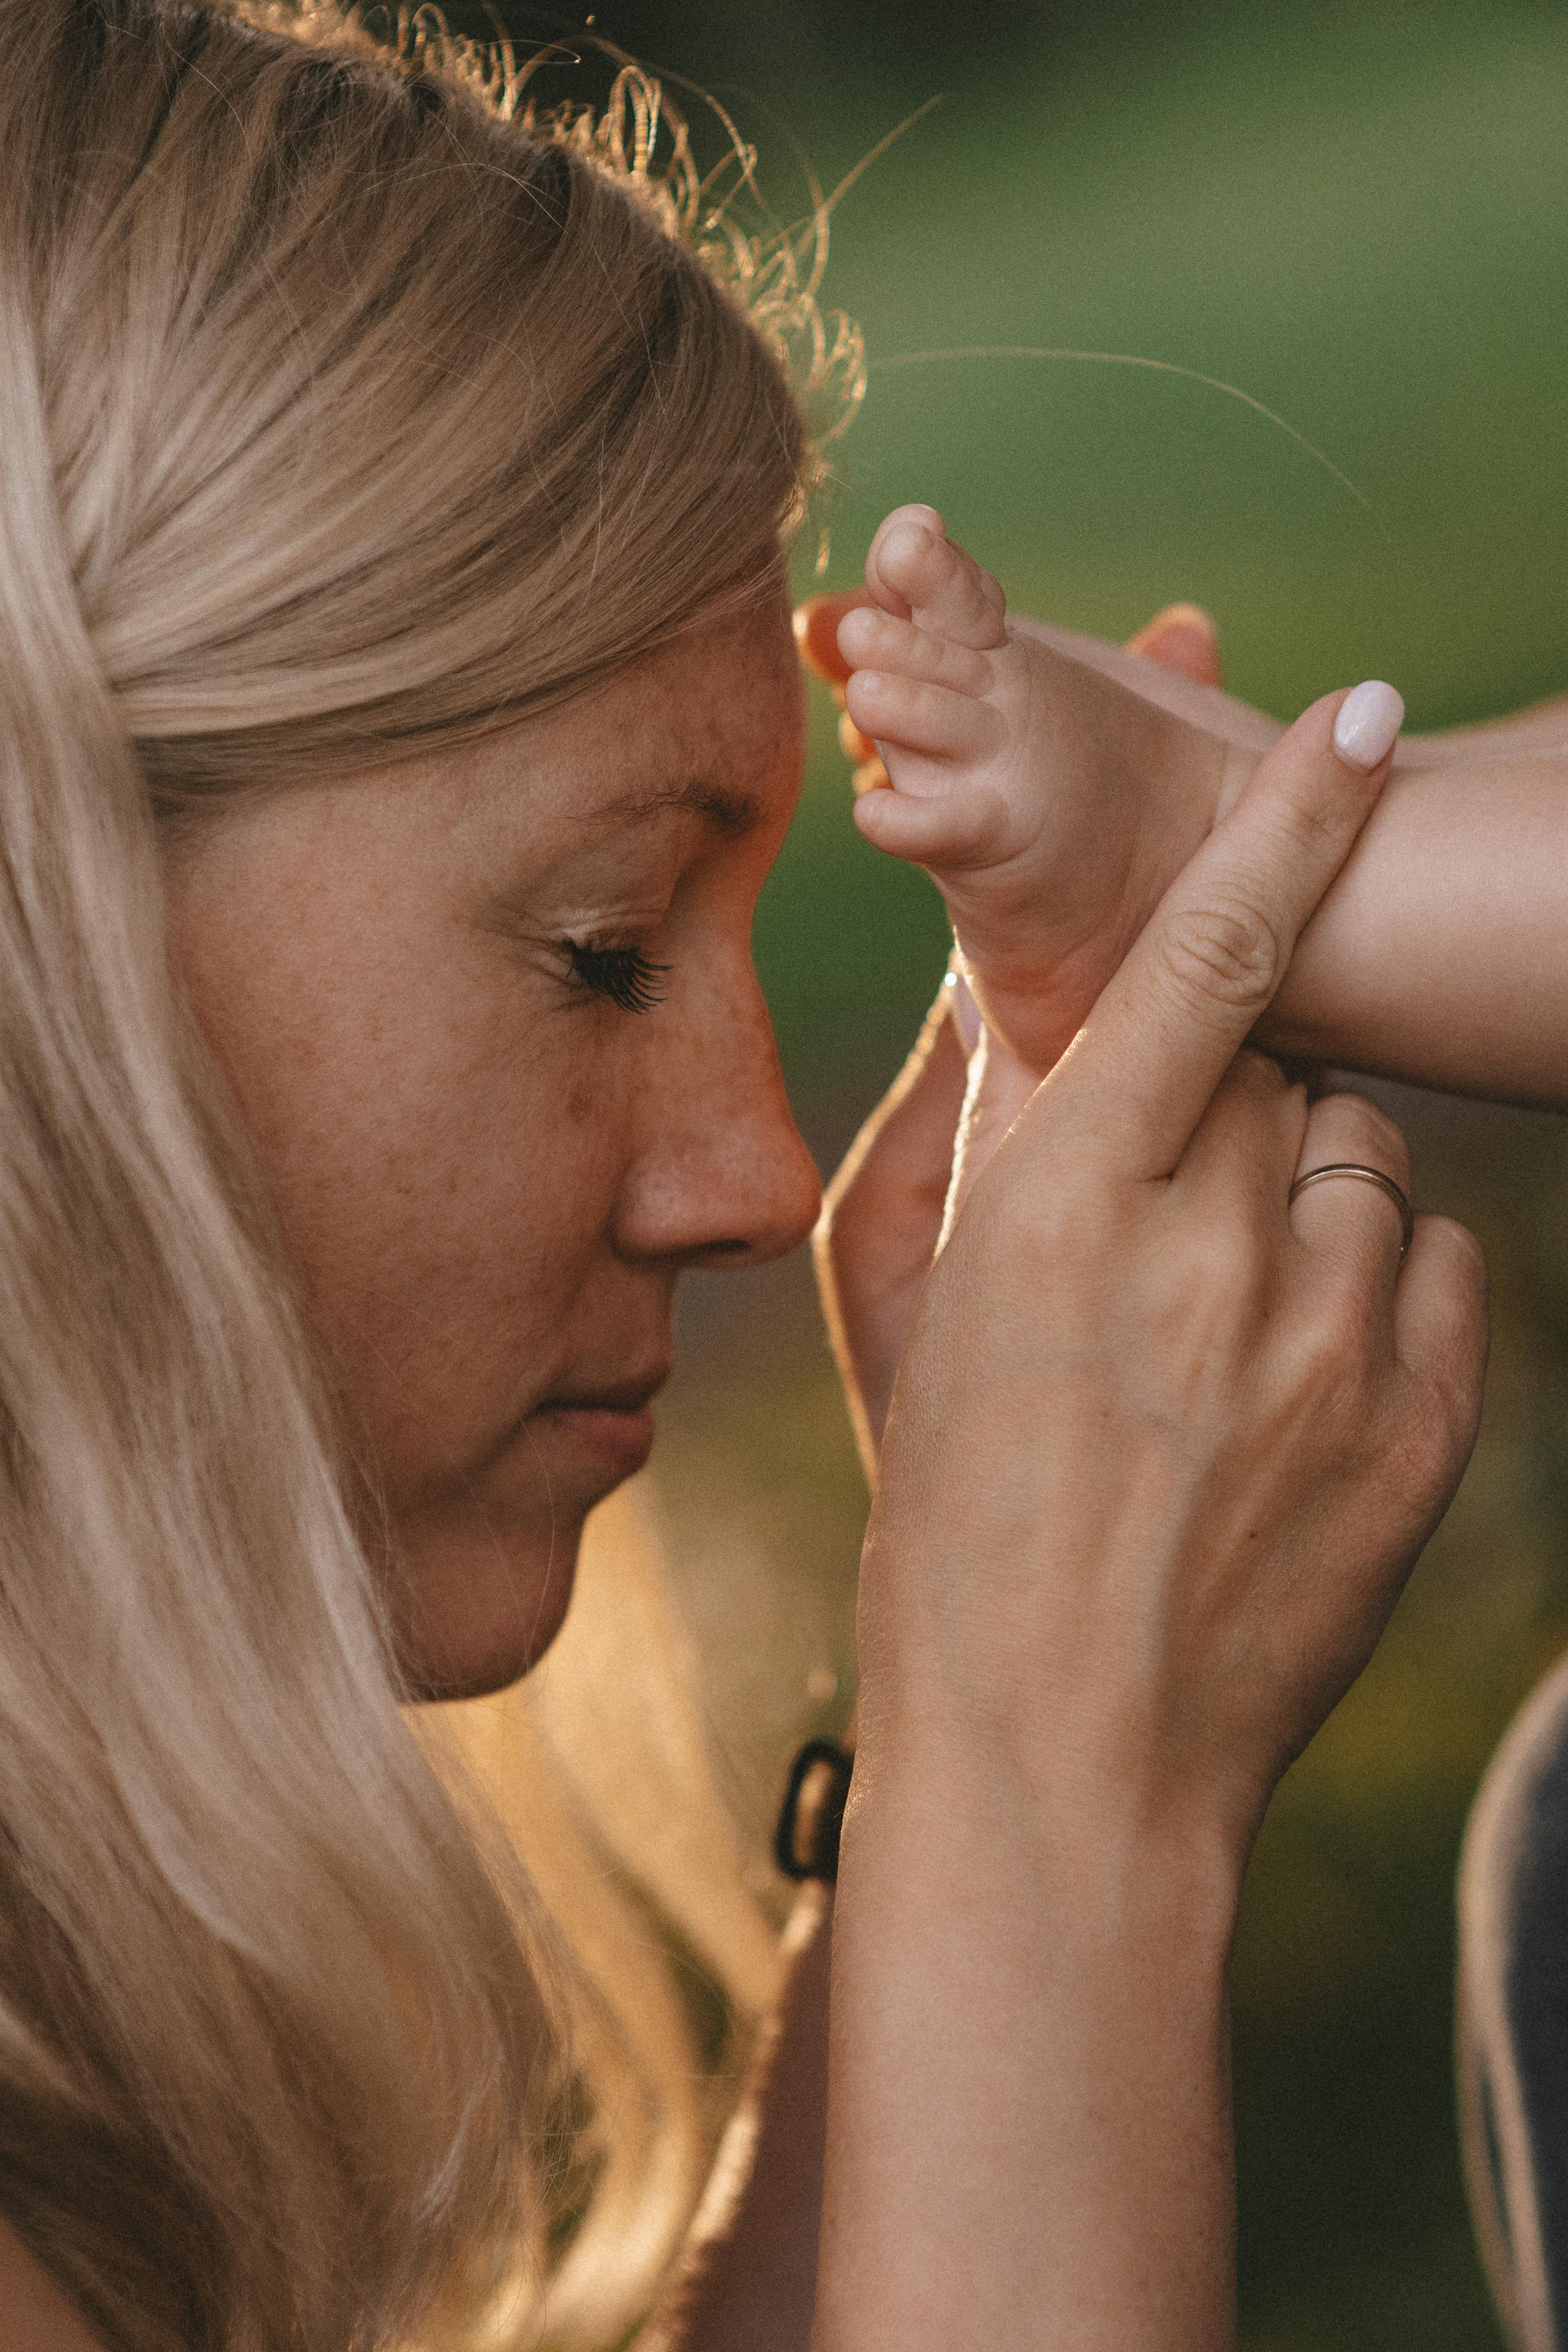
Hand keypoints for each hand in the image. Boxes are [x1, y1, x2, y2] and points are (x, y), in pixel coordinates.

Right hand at [817, 682, 1487, 2351]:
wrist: (1063, 1770)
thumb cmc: (945, 1531)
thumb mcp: (901, 1317)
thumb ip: (965, 1133)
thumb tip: (1023, 1005)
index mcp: (1062, 1202)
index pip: (1205, 956)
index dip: (1286, 819)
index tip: (1356, 719)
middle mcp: (1214, 1246)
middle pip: (1281, 1065)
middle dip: (1228, 1098)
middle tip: (1163, 1214)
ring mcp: (1334, 1341)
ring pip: (1364, 1159)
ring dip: (1299, 1195)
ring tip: (1220, 1320)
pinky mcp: (1420, 1427)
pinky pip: (1434, 1267)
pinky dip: (1372, 1285)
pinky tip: (1287, 1378)